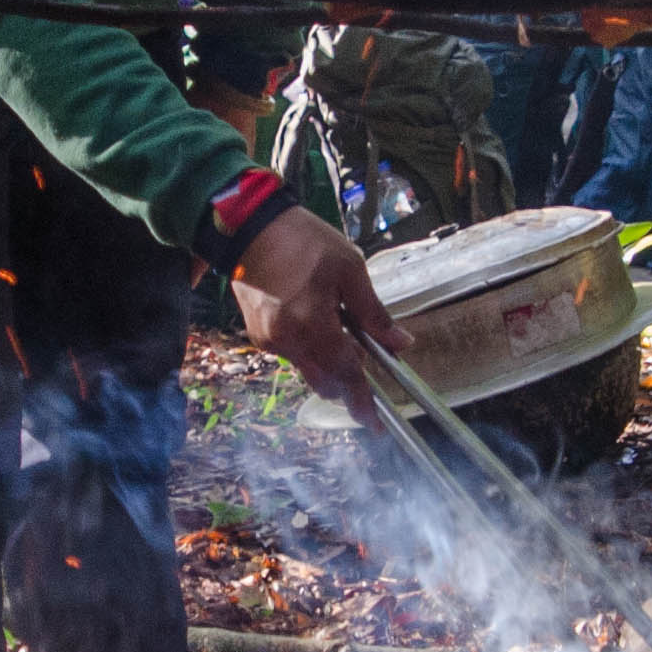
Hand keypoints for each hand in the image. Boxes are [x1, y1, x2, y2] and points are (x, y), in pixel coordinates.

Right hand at [229, 207, 406, 413]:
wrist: (251, 227)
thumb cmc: (304, 242)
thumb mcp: (349, 270)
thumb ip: (374, 312)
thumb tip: (400, 344)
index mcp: (313, 325)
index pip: (346, 373)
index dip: (362, 400)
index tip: (375, 424)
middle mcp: (288, 341)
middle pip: (325, 381)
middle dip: (347, 381)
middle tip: (364, 356)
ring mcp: (270, 341)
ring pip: (308, 368)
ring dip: (329, 361)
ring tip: (338, 324)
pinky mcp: (259, 335)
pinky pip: (292, 354)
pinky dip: (310, 347)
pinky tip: (315, 319)